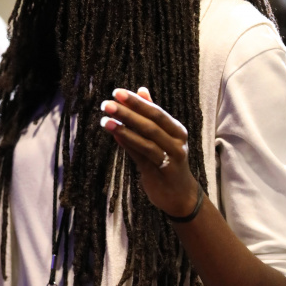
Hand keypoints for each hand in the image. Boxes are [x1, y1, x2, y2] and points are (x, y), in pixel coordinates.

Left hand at [100, 86, 198, 217]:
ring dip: (124, 129)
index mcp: (177, 130)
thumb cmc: (168, 161)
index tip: (117, 92)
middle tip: (106, 104)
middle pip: (151, 124)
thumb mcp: (163, 136)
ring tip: (105, 120)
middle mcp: (177, 142)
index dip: (136, 102)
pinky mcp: (161, 172)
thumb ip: (151, 115)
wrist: (179, 195)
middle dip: (127, 113)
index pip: (156, 112)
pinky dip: (128, 144)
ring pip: (146, 140)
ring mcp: (171, 158)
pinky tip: (115, 135)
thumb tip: (141, 90)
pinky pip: (142, 156)